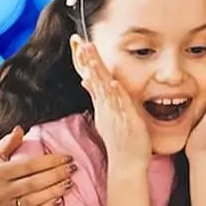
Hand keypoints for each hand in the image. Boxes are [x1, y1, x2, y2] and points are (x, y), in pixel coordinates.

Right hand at [0, 126, 72, 205]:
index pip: (28, 166)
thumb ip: (8, 142)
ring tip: (69, 183)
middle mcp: (0, 192)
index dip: (49, 161)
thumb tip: (19, 129)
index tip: (67, 157)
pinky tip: (58, 201)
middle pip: (33, 183)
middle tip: (72, 169)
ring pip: (33, 200)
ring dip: (54, 191)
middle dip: (56, 175)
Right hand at [74, 39, 151, 171]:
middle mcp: (105, 106)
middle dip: (88, 60)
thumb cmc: (119, 139)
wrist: (126, 163)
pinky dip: (115, 93)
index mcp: (102, 103)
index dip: (85, 60)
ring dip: (98, 72)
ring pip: (104, 89)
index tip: (79, 42)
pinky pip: (120, 104)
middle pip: (94, 79)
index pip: (91, 76)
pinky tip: (112, 82)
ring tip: (92, 56)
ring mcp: (114, 113)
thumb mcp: (105, 115)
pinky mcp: (125, 120)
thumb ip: (98, 97)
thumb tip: (87, 81)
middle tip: (80, 42)